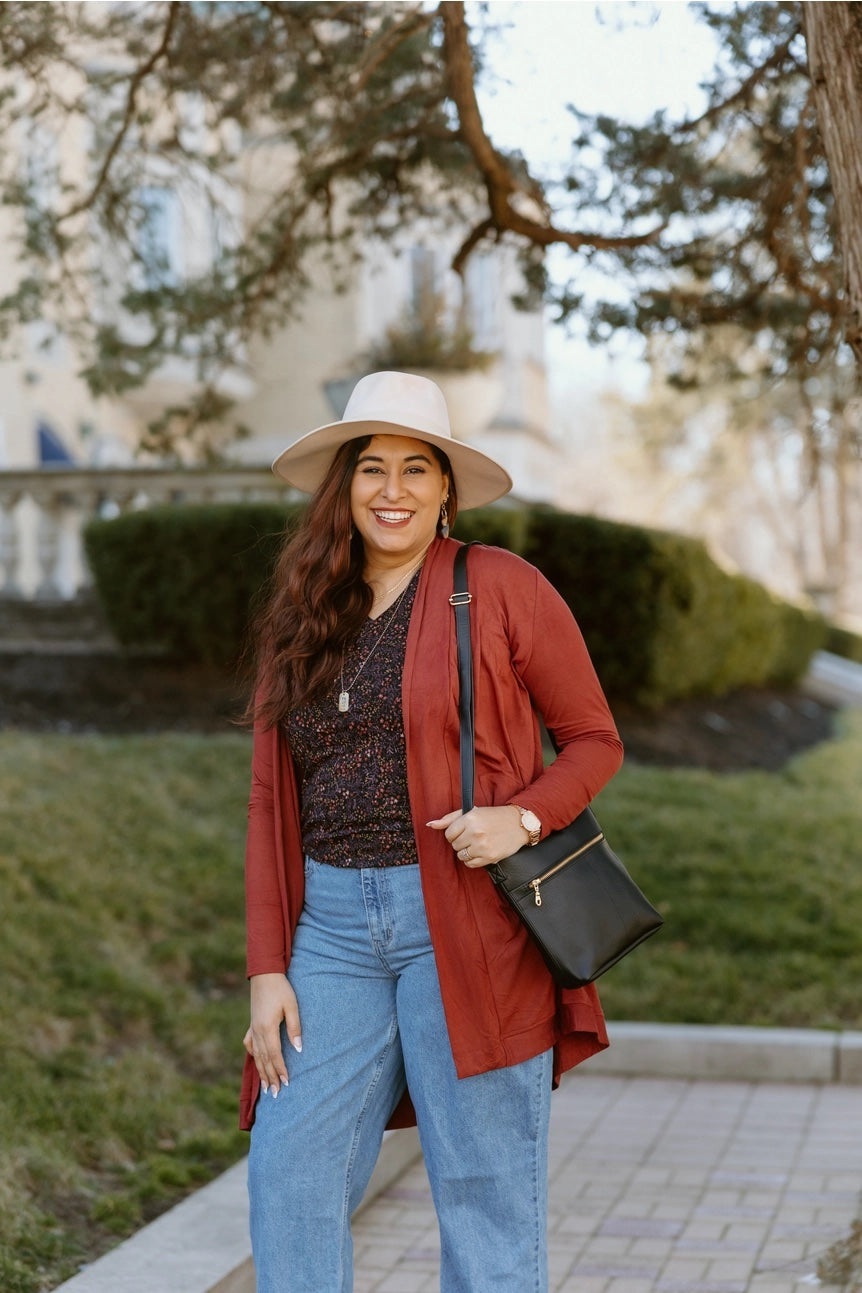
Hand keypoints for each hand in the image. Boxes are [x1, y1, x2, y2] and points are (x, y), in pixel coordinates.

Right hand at [244, 973, 301, 1096]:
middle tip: (277, 1094)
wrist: (265, 974)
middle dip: (271, 1077)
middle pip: (264, 1059)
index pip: (275, 1055)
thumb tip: (299, 1049)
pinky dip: (253, 1056)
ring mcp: (253, 1028)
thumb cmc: (281, 989)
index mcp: (267, 1028)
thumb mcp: (292, 1006)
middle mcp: (257, 1031)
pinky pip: (250, 1045)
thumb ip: (294, 1028)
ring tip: (267, 1088)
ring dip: (262, 1072)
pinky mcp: (252, 1024)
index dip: (280, 1070)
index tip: (286, 1083)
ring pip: (256, 1055)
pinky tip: (256, 1061)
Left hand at [426, 805, 528, 867]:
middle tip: (473, 836)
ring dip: (467, 852)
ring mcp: (482, 846)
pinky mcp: (489, 857)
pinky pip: (470, 864)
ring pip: (461, 856)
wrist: (518, 824)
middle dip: (462, 842)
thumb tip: (430, 824)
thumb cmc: (493, 816)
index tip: (464, 831)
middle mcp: (475, 832)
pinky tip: (481, 851)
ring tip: (478, 844)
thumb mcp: (472, 811)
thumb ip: (449, 818)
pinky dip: (473, 860)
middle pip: (454, 846)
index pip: (448, 834)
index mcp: (469, 818)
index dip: (455, 834)